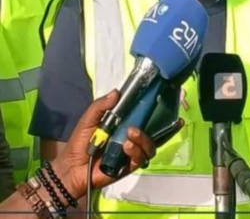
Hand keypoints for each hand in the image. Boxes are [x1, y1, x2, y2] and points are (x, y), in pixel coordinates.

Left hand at [51, 90, 176, 198]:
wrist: (71, 167)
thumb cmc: (79, 143)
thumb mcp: (88, 120)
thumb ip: (100, 106)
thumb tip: (117, 92)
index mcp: (124, 127)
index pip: (144, 119)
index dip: (158, 114)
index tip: (169, 106)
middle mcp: (132, 139)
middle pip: (153, 133)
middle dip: (154, 127)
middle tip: (136, 125)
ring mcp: (132, 153)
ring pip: (150, 146)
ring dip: (143, 140)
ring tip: (129, 136)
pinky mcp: (130, 167)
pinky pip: (141, 158)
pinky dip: (136, 152)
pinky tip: (126, 147)